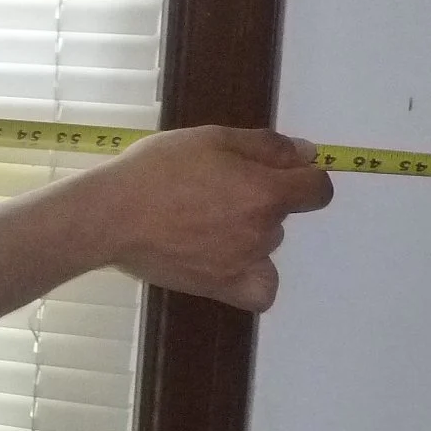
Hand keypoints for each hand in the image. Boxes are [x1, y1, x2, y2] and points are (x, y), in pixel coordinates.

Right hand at [83, 125, 333, 312]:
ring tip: (203, 220)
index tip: (276, 172)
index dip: (303, 177)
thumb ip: (266, 146)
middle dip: (261, 199)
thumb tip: (308, 154)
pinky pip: (262, 291)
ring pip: (266, 243)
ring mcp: (245, 262)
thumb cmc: (157, 169)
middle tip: (215, 189)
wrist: (112, 216)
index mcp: (265, 191)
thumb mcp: (211, 138)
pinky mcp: (222, 287)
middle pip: (283, 214)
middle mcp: (263, 230)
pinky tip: (235, 262)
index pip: (317, 189)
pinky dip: (257, 277)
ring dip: (249, 230)